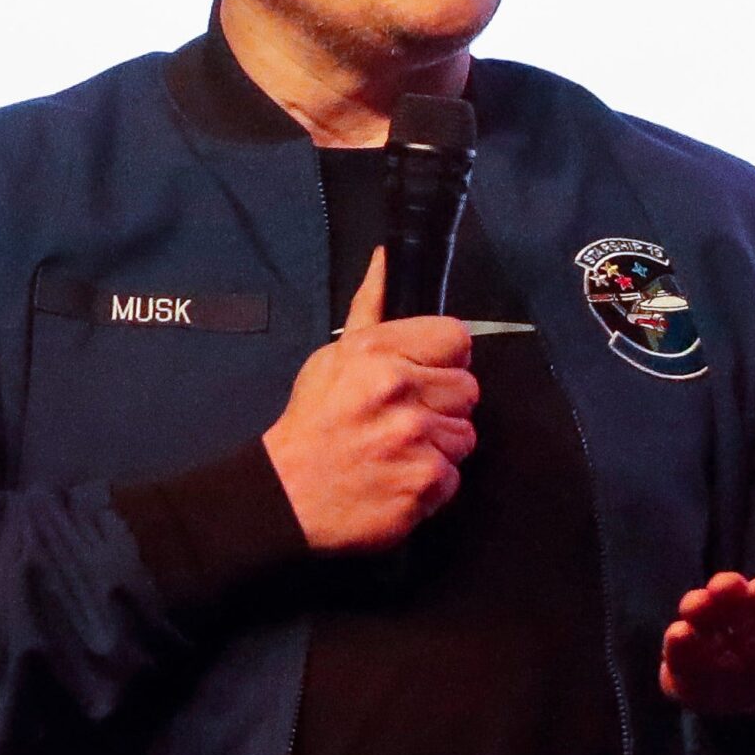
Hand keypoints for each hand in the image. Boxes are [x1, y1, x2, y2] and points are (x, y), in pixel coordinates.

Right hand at [263, 247, 477, 551]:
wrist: (286, 495)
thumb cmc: (313, 424)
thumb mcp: (334, 356)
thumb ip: (369, 308)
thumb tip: (385, 259)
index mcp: (380, 355)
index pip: (457, 339)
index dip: (445, 360)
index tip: (424, 376)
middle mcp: (400, 393)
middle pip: (468, 390)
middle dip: (442, 406)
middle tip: (403, 420)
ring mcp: (415, 440)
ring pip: (465, 435)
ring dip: (438, 446)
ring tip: (397, 450)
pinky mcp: (424, 483)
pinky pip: (454, 477)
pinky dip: (430, 483)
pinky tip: (397, 478)